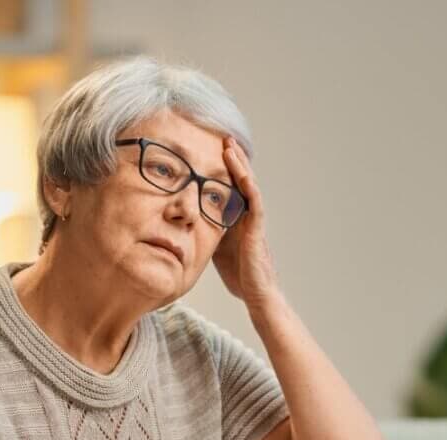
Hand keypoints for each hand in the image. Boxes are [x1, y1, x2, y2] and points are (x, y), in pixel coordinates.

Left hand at [212, 136, 280, 308]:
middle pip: (240, 181)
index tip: (212, 150)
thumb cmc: (239, 275)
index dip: (223, 170)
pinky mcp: (257, 232)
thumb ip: (209, 232)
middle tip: (223, 138)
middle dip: (233, 160)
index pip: (230, 187)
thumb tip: (188, 223)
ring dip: (241, 166)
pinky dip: (250, 188)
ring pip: (249, 187)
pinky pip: (256, 205)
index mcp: (238, 218)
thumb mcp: (216, 247)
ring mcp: (254, 222)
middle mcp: (248, 216)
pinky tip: (244, 174)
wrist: (256, 294)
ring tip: (231, 147)